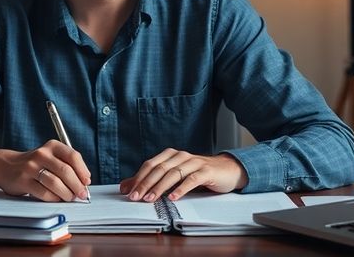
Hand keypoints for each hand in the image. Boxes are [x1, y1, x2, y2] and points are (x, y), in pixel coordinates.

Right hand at [0, 140, 90, 201]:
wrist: (6, 166)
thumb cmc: (34, 164)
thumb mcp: (50, 156)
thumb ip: (66, 165)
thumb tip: (84, 182)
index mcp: (52, 146)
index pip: (73, 156)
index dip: (83, 171)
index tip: (86, 182)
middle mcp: (41, 154)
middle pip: (66, 171)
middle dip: (77, 185)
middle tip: (81, 194)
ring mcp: (31, 167)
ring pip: (55, 183)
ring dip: (66, 194)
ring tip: (69, 197)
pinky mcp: (23, 181)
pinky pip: (44, 193)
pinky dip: (54, 198)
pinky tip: (56, 198)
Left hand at [119, 148, 248, 202]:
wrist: (227, 170)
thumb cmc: (198, 174)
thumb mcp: (174, 176)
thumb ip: (151, 180)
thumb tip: (126, 187)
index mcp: (171, 155)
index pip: (150, 165)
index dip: (138, 178)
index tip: (128, 192)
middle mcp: (181, 156)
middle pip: (159, 169)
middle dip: (145, 183)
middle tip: (135, 197)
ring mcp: (194, 162)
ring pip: (173, 173)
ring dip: (160, 187)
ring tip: (150, 199)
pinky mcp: (206, 172)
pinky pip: (191, 179)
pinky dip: (181, 189)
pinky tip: (173, 197)